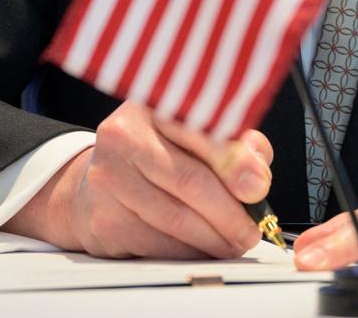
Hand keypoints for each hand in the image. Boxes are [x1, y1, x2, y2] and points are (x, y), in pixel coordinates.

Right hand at [3, 101, 273, 258]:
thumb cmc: (158, 153)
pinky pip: (157, 245)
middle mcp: (123, 136)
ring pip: (175, 220)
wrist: (99, 178)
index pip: (199, 131)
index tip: (258, 188)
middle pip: (189, 181)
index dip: (233, 162)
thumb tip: (257, 177)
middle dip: (229, 214)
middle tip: (250, 231)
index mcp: (153, 104)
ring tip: (234, 243)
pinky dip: (188, 252)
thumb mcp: (197, 132)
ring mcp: (108, 179)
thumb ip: (236, 144)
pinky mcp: (103, 219)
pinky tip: (202, 249)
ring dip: (213, 240)